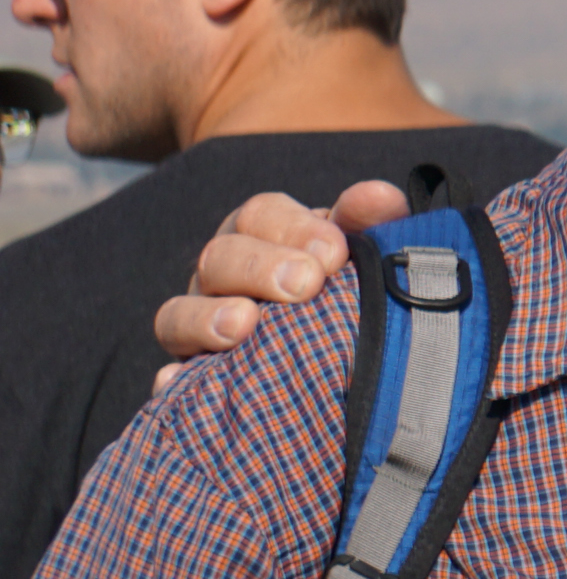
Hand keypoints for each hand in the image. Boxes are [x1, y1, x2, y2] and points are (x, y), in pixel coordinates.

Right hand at [149, 180, 404, 386]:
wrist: (332, 344)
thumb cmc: (346, 285)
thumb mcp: (360, 248)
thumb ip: (371, 221)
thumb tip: (380, 198)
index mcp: (263, 235)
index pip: (262, 216)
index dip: (295, 228)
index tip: (334, 252)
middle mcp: (223, 275)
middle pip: (219, 258)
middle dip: (260, 268)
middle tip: (304, 284)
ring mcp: (202, 323)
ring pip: (179, 313)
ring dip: (207, 317)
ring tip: (242, 325)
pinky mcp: (196, 373)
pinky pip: (173, 376)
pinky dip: (173, 378)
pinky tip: (177, 381)